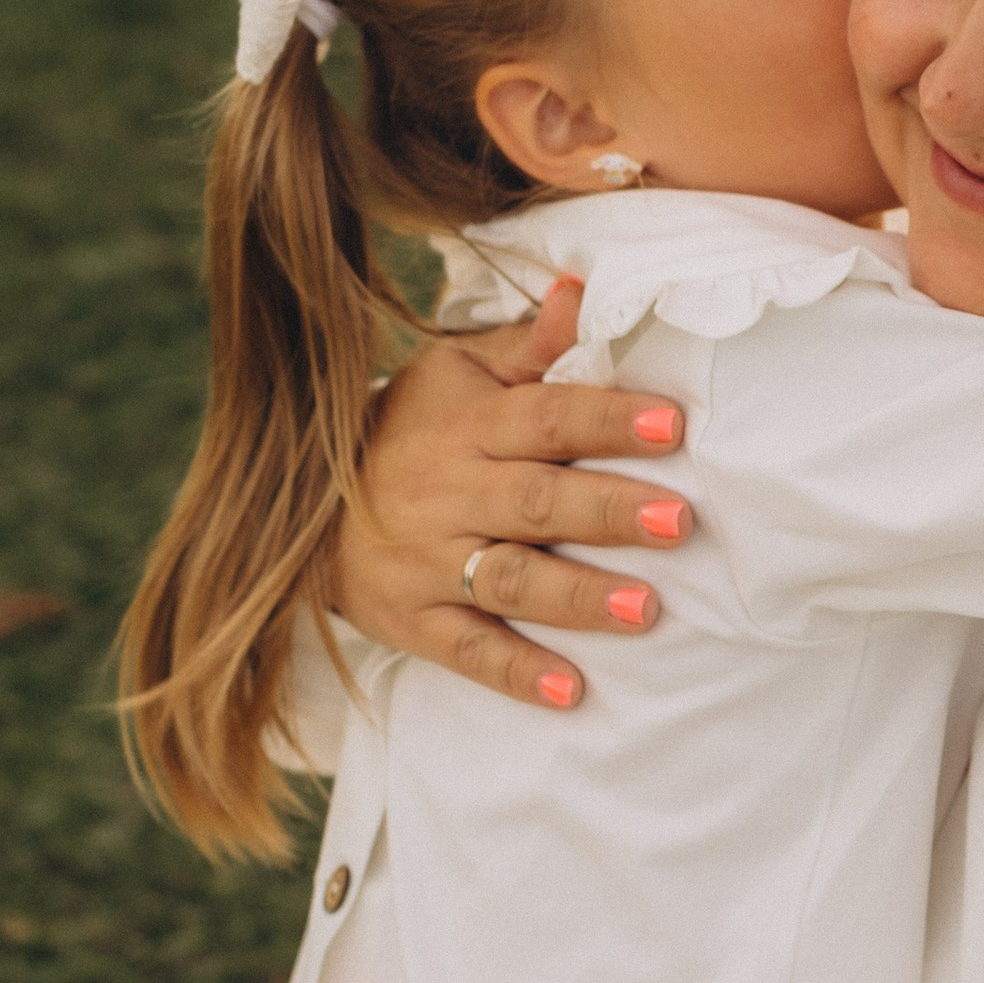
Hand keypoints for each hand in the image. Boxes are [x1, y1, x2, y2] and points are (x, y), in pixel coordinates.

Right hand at [332, 276, 692, 709]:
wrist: (301, 509)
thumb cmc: (409, 429)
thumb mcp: (456, 372)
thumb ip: (528, 345)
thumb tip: (582, 290)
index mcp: (468, 424)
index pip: (547, 416)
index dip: (607, 419)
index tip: (673, 425)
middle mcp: (448, 492)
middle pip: (538, 502)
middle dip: (610, 511)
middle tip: (681, 521)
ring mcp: (428, 562)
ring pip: (510, 579)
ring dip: (579, 597)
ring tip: (648, 610)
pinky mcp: (414, 622)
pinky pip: (469, 650)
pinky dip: (518, 673)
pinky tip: (572, 692)